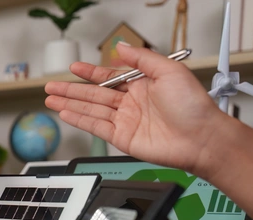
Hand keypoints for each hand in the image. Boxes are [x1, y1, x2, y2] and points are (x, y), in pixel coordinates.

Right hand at [44, 44, 233, 178]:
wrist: (202, 138)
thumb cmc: (193, 106)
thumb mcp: (169, 71)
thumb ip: (141, 59)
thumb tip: (120, 47)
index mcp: (142, 85)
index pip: (109, 77)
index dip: (90, 72)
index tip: (74, 68)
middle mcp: (131, 103)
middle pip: (94, 94)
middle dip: (71, 90)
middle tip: (51, 86)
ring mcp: (126, 121)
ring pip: (91, 110)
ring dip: (70, 104)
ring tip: (51, 100)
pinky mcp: (123, 138)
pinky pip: (96, 127)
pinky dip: (79, 120)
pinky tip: (66, 114)